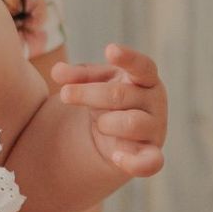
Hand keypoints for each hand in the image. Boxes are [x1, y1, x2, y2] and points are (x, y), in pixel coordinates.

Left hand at [47, 42, 167, 177]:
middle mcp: (155, 101)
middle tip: (65, 95)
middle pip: (120, 95)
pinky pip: (151, 162)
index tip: (110, 49)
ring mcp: (155, 128)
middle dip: (88, 94)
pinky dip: (134, 162)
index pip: (142, 66)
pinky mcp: (151, 154)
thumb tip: (57, 71)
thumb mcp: (92, 82)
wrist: (116, 132)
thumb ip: (76, 75)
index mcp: (144, 78)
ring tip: (98, 124)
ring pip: (132, 123)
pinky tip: (116, 157)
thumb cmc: (106, 98)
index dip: (128, 58)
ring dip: (106, 123)